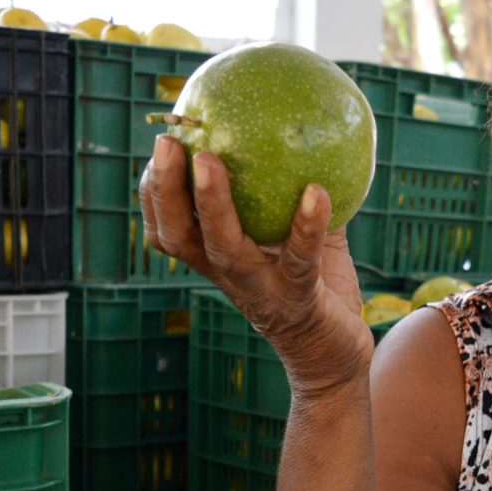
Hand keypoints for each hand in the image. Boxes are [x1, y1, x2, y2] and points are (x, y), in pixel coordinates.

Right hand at [139, 134, 373, 396]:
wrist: (336, 357)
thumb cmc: (317, 288)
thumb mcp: (300, 237)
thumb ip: (294, 194)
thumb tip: (303, 133)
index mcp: (220, 260)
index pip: (170, 226)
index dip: (155, 191)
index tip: (162, 144)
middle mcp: (230, 276)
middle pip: (179, 235)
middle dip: (164, 190)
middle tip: (167, 144)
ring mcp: (261, 291)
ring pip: (224, 249)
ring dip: (212, 205)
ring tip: (210, 162)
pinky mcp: (299, 301)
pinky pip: (300, 260)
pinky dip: (307, 227)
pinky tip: (317, 192)